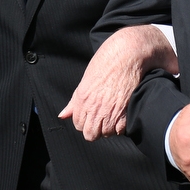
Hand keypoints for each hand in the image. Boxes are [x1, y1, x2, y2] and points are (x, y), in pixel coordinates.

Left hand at [60, 25, 177, 140]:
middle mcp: (94, 107)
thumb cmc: (106, 64)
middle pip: (90, 134)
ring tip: (114, 114)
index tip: (93, 114)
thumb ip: (73, 102)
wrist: (126, 54)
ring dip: (110, 127)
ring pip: (106, 133)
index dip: (86, 121)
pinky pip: (120, 131)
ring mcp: (109, 111)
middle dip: (96, 129)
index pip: (78, 124)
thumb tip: (62, 115)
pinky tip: (122, 115)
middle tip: (103, 117)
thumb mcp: (85, 80)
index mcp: (82, 99)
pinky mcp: (124, 112)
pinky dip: (121, 126)